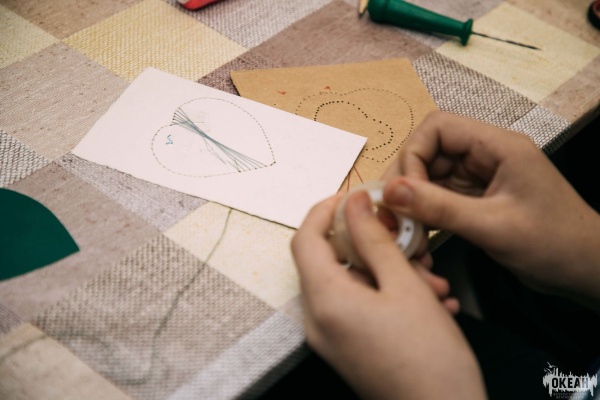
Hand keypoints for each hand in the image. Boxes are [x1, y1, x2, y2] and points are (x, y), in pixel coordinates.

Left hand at [291, 192, 485, 399]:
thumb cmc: (429, 361)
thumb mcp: (405, 286)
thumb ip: (374, 239)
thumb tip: (355, 204)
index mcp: (325, 301)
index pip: (305, 238)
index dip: (325, 210)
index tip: (353, 198)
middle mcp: (318, 321)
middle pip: (331, 261)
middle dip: (373, 246)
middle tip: (409, 243)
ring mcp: (331, 338)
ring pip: (352, 284)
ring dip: (390, 273)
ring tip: (433, 282)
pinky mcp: (347, 348)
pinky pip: (360, 307)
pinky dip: (388, 295)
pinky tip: (430, 302)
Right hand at [382, 111, 599, 308]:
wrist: (586, 270)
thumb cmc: (554, 243)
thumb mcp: (493, 226)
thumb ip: (439, 208)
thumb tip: (390, 193)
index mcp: (498, 147)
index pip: (438, 128)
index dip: (413, 154)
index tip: (403, 192)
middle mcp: (486, 157)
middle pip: (429, 152)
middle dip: (407, 181)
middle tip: (393, 214)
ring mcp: (480, 178)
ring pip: (430, 177)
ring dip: (413, 201)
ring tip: (403, 229)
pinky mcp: (477, 200)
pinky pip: (439, 198)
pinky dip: (425, 214)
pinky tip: (419, 234)